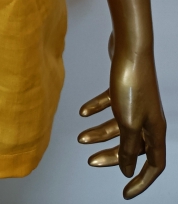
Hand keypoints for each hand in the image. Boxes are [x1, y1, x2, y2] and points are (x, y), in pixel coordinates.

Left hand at [78, 32, 165, 198]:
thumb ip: (128, 148)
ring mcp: (137, 102)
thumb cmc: (132, 85)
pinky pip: (110, 104)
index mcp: (155, 130)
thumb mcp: (129, 123)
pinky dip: (97, 109)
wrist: (129, 47)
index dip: (142, 181)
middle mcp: (149, 118)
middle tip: (91, 161)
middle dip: (112, 156)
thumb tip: (127, 170)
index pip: (154, 164)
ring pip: (119, 125)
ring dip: (99, 132)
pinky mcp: (124, 87)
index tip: (125, 193)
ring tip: (80, 137)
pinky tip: (82, 111)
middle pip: (132, 146)